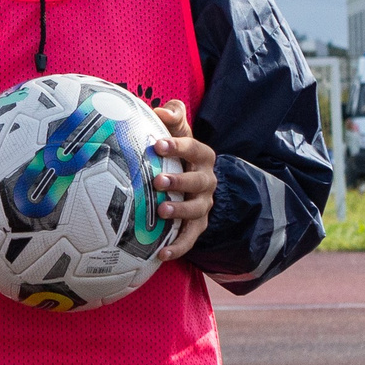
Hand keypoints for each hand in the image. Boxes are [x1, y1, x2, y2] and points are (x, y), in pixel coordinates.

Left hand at [150, 100, 214, 262]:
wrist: (191, 182)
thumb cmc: (176, 152)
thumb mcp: (177, 131)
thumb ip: (172, 116)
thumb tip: (161, 110)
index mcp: (202, 156)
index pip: (194, 148)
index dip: (177, 146)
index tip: (157, 144)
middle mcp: (207, 181)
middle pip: (198, 181)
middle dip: (180, 181)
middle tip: (158, 181)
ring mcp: (204, 205)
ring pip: (197, 210)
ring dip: (180, 212)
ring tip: (162, 212)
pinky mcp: (197, 225)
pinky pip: (190, 238)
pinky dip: (178, 247)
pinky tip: (161, 254)